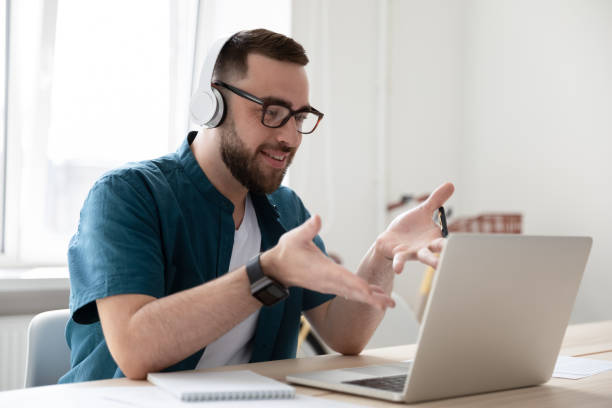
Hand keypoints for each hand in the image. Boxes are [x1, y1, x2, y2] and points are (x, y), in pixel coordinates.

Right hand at [260, 215, 394, 309]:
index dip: (359, 286)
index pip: (344, 279)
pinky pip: (348, 292)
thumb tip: (317, 218)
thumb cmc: (287, 251)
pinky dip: (361, 295)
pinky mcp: (329, 285)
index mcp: (323, 270)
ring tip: (388, 303)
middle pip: (353, 291)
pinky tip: (374, 295)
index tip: (372, 293)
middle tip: (390, 304)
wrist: (277, 268)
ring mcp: (329, 285)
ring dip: (370, 298)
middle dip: (372, 298)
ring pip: (353, 294)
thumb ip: (308, 228)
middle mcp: (328, 281)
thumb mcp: (296, 237)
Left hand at [376, 182, 454, 271]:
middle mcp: (426, 247)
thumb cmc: (409, 227)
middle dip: (447, 252)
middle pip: (439, 249)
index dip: (455, 243)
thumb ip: (436, 200)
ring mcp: (413, 252)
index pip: (447, 240)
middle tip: (457, 257)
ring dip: (430, 261)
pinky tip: (398, 269)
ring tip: (437, 266)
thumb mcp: (423, 211)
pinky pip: (400, 260)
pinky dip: (399, 264)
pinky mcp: (399, 254)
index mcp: (434, 237)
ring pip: (423, 256)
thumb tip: (451, 184)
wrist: (391, 239)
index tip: (467, 245)